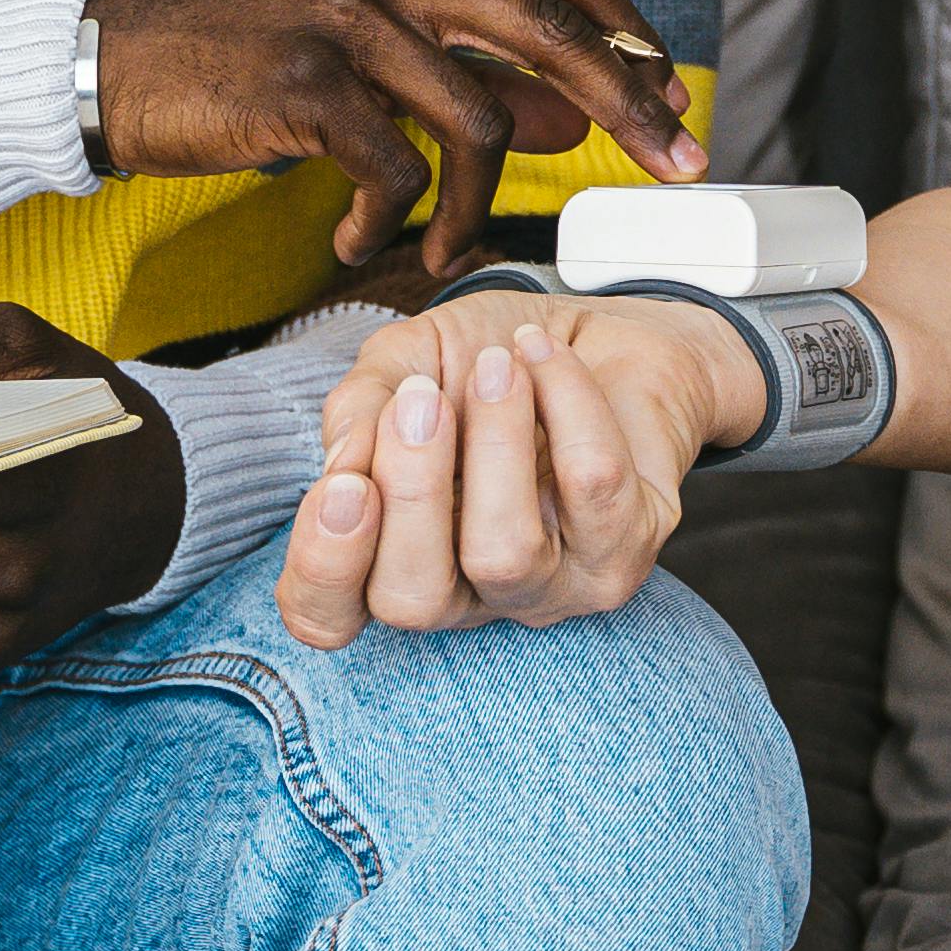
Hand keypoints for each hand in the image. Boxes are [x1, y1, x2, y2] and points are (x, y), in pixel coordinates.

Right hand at [85, 0, 705, 280]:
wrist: (110, 62)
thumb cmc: (243, 53)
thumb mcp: (368, 43)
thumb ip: (470, 68)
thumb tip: (574, 112)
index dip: (631, 37)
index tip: (671, 103)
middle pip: (552, 25)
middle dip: (627, 104)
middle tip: (672, 167)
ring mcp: (348, 15)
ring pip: (477, 116)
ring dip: (479, 201)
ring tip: (444, 243)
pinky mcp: (304, 81)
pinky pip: (396, 167)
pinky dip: (396, 219)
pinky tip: (364, 238)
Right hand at [278, 287, 749, 648]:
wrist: (598, 333)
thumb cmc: (485, 359)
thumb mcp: (402, 362)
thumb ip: (359, 406)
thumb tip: (344, 462)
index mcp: (394, 558)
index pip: (331, 618)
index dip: (324, 568)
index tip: (344, 485)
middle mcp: (469, 594)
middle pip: (414, 599)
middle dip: (411, 492)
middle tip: (420, 399)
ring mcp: (551, 588)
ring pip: (505, 553)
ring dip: (495, 441)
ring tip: (498, 364)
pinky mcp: (625, 552)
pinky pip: (591, 485)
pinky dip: (566, 401)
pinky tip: (545, 354)